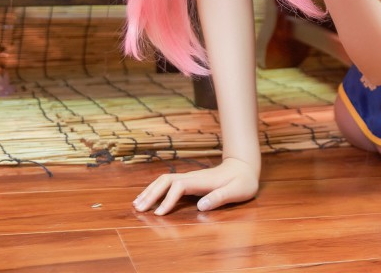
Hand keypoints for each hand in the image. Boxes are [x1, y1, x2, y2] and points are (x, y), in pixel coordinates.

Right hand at [133, 157, 258, 214]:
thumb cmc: (242, 181)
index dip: (168, 199)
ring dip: (150, 191)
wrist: (244, 167)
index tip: (160, 214)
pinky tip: (149, 199)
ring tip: (137, 204)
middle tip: (138, 209)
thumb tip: (200, 206)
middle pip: (166, 180)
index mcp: (202, 181)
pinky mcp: (189, 182)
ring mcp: (189, 178)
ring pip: (164, 181)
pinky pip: (168, 184)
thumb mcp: (237, 190)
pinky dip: (155, 190)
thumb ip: (220, 197)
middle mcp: (192, 177)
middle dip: (151, 193)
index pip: (179, 186)